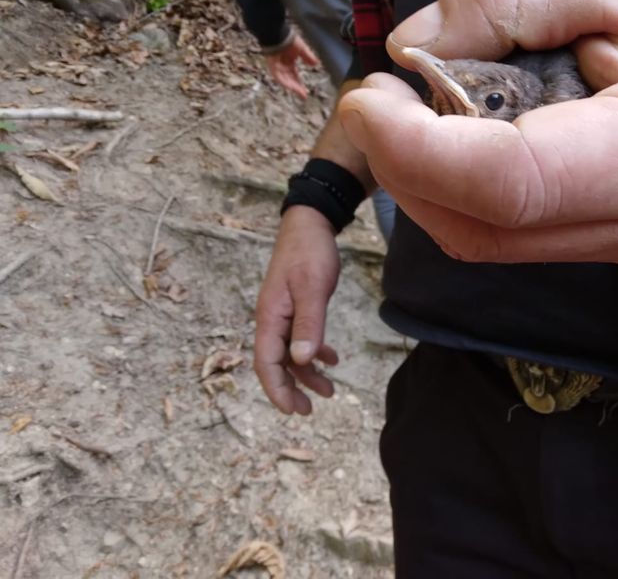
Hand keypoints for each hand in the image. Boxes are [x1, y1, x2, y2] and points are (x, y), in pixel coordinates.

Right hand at [254, 206, 339, 413]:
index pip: (267, 363)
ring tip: (330, 391)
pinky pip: (301, 337)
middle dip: (291, 389)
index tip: (292, 410)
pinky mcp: (296, 307)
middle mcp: (272, 319)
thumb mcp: (312, 288)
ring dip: (308, 373)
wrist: (311, 224)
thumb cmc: (309, 253)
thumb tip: (301, 360)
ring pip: (291, 353)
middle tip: (308, 411)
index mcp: (270, 317)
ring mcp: (283, 313)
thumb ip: (308, 324)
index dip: (277, 389)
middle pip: (276, 363)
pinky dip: (315, 351)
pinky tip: (332, 360)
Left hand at [265, 34, 318, 98]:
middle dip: (297, 88)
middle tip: (303, 96)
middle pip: (290, 80)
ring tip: (299, 93)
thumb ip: (308, 57)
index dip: (300, 84)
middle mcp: (282, 66)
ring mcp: (277, 67)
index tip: (305, 92)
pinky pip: (278, 76)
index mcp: (289, 62)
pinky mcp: (272, 66)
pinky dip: (285, 81)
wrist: (277, 33)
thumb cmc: (288, 38)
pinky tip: (291, 87)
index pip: (294, 75)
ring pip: (284, 80)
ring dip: (292, 87)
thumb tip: (316, 64)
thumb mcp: (302, 49)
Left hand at [339, 0, 617, 263]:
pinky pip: (506, 234)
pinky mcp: (608, 245)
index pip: (514, 183)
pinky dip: (460, 189)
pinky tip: (464, 135)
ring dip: (426, 179)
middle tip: (383, 94)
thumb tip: (412, 51)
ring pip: (484, 241)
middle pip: (484, 227)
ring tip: (421, 107)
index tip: (371, 97)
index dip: (419, 149)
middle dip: (405, 164)